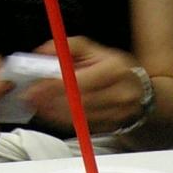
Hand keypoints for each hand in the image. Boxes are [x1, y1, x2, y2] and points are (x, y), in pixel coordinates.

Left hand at [25, 37, 146, 134]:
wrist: (141, 91)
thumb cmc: (115, 69)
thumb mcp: (95, 50)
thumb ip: (69, 47)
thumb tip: (44, 53)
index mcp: (115, 70)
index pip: (80, 81)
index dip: (55, 86)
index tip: (36, 87)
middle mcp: (120, 93)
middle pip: (78, 102)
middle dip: (51, 101)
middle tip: (31, 98)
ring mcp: (118, 113)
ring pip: (80, 117)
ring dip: (55, 113)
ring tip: (38, 105)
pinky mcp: (112, 126)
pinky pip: (84, 126)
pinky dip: (64, 121)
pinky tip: (52, 114)